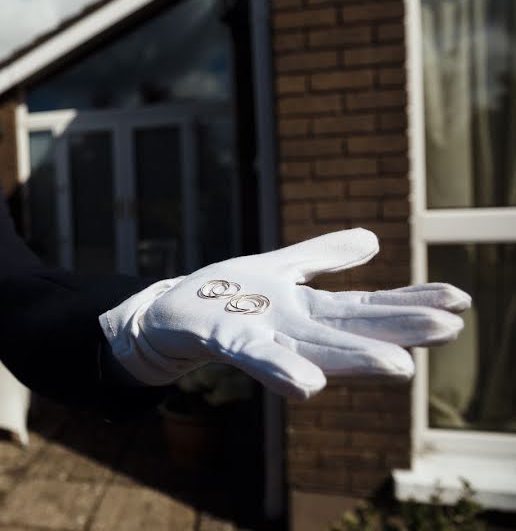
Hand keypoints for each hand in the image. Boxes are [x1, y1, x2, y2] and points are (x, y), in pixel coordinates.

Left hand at [100, 228, 469, 398]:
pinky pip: (252, 356)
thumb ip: (323, 256)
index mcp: (307, 310)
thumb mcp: (278, 267)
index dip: (411, 303)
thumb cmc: (224, 296)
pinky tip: (308, 386)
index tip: (461, 300)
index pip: (367, 308)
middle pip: (350, 328)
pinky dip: (278, 369)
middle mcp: (291, 329)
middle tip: (451, 328)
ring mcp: (259, 338)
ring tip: (397, 366)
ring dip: (352, 358)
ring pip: (312, 349)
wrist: (164, 316)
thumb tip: (375, 239)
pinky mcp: (222, 340)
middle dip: (398, 329)